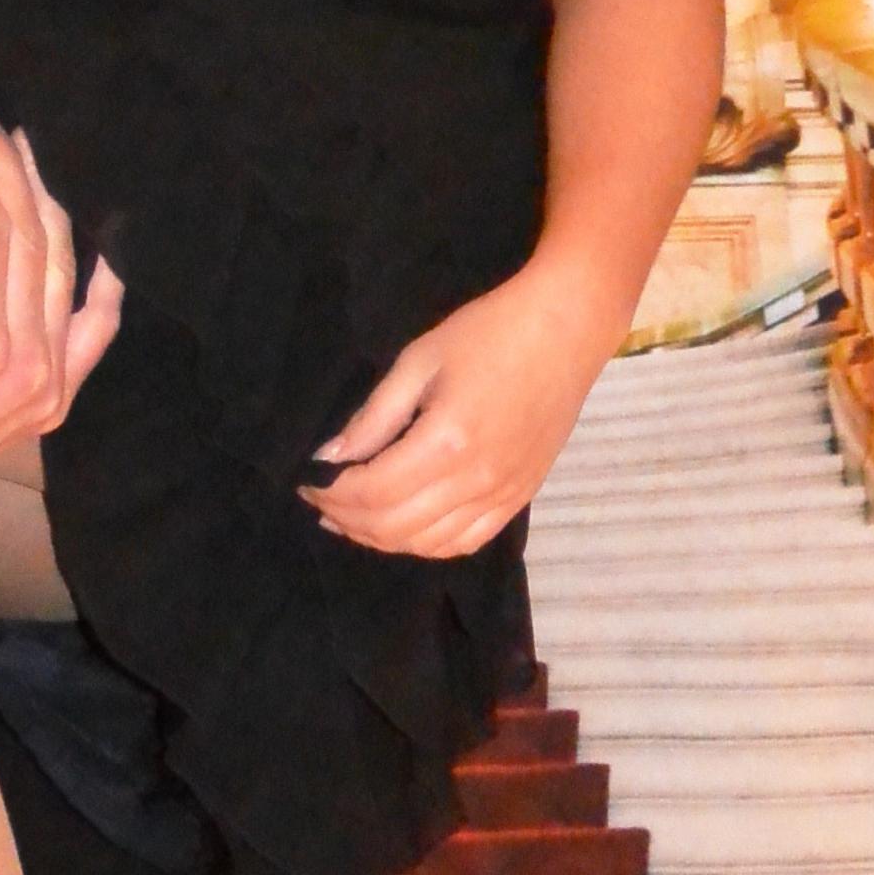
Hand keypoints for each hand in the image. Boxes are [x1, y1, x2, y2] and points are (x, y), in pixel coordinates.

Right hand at [0, 115, 120, 498]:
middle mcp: (24, 364)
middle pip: (32, 238)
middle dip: (16, 171)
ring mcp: (44, 389)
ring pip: (64, 273)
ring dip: (51, 208)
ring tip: (32, 158)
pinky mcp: (47, 406)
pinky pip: (93, 336)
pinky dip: (102, 289)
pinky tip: (105, 251)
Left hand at [303, 265, 615, 558]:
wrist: (565, 329)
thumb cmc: (489, 333)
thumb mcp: (419, 361)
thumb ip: (374, 416)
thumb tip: (330, 456)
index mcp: (446, 441)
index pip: (372, 492)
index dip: (331, 493)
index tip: (308, 482)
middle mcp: (475, 479)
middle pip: (394, 526)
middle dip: (348, 519)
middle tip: (322, 501)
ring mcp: (502, 494)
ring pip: (427, 543)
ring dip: (381, 538)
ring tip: (353, 518)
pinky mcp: (520, 497)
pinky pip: (466, 542)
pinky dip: (427, 544)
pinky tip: (404, 528)